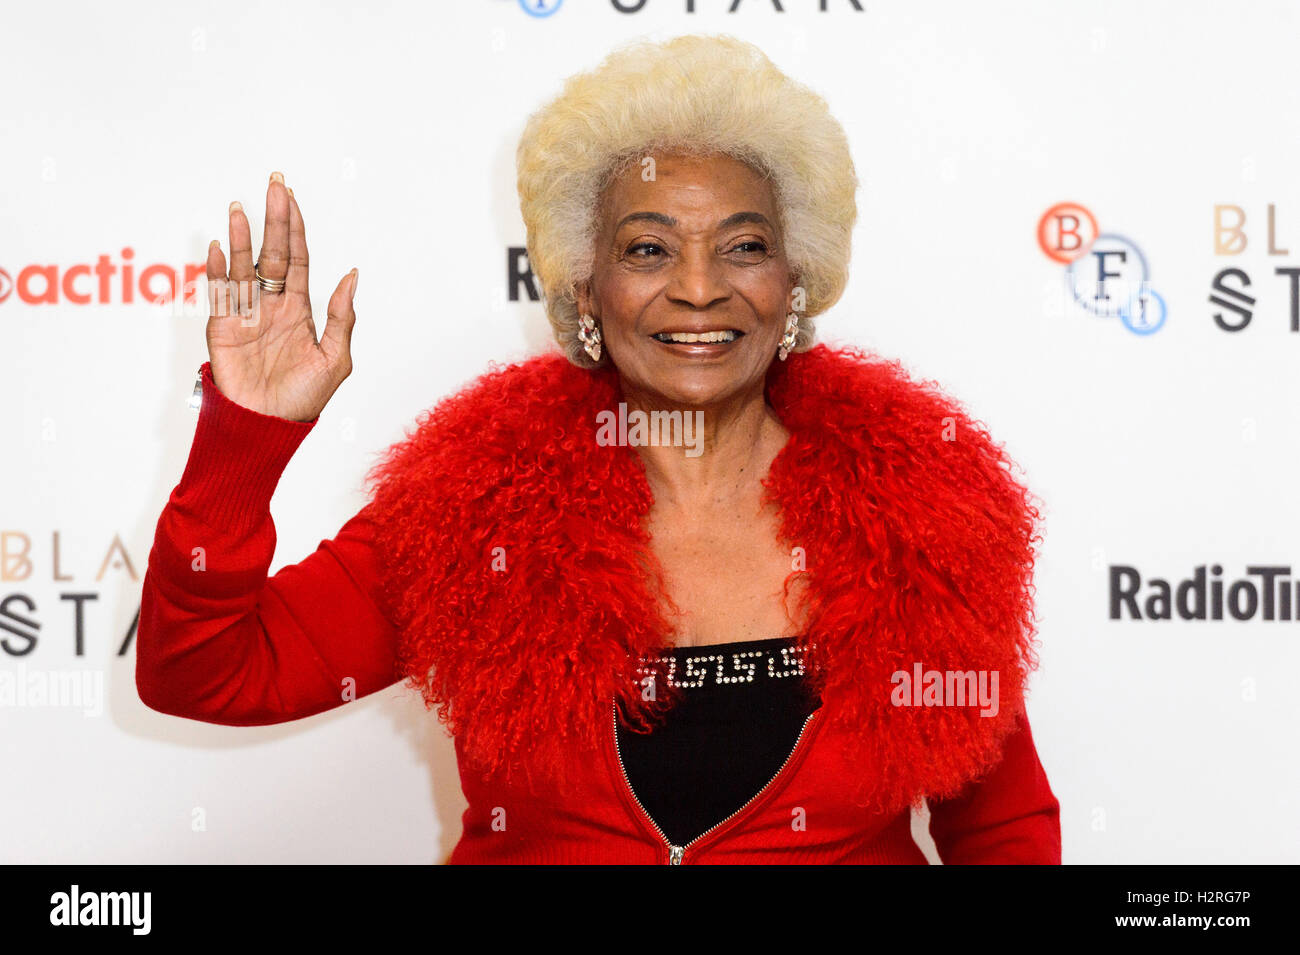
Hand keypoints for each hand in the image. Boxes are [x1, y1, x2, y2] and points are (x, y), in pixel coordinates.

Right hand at [205, 171, 357, 421]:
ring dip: (241, 237)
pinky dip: (216, 270)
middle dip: (273, 220)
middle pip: (272, 253)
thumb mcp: (335, 358)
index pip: (297, 259)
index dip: (296, 229)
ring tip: (239, 208)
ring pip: (243, 266)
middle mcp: (271, 305)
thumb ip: (343, 317)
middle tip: (274, 185)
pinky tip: (217, 247)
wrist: (268, 425)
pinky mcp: (222, 327)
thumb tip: (352, 276)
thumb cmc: (303, 398)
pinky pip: (219, 292)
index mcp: (299, 309)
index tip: (292, 199)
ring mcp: (245, 314)